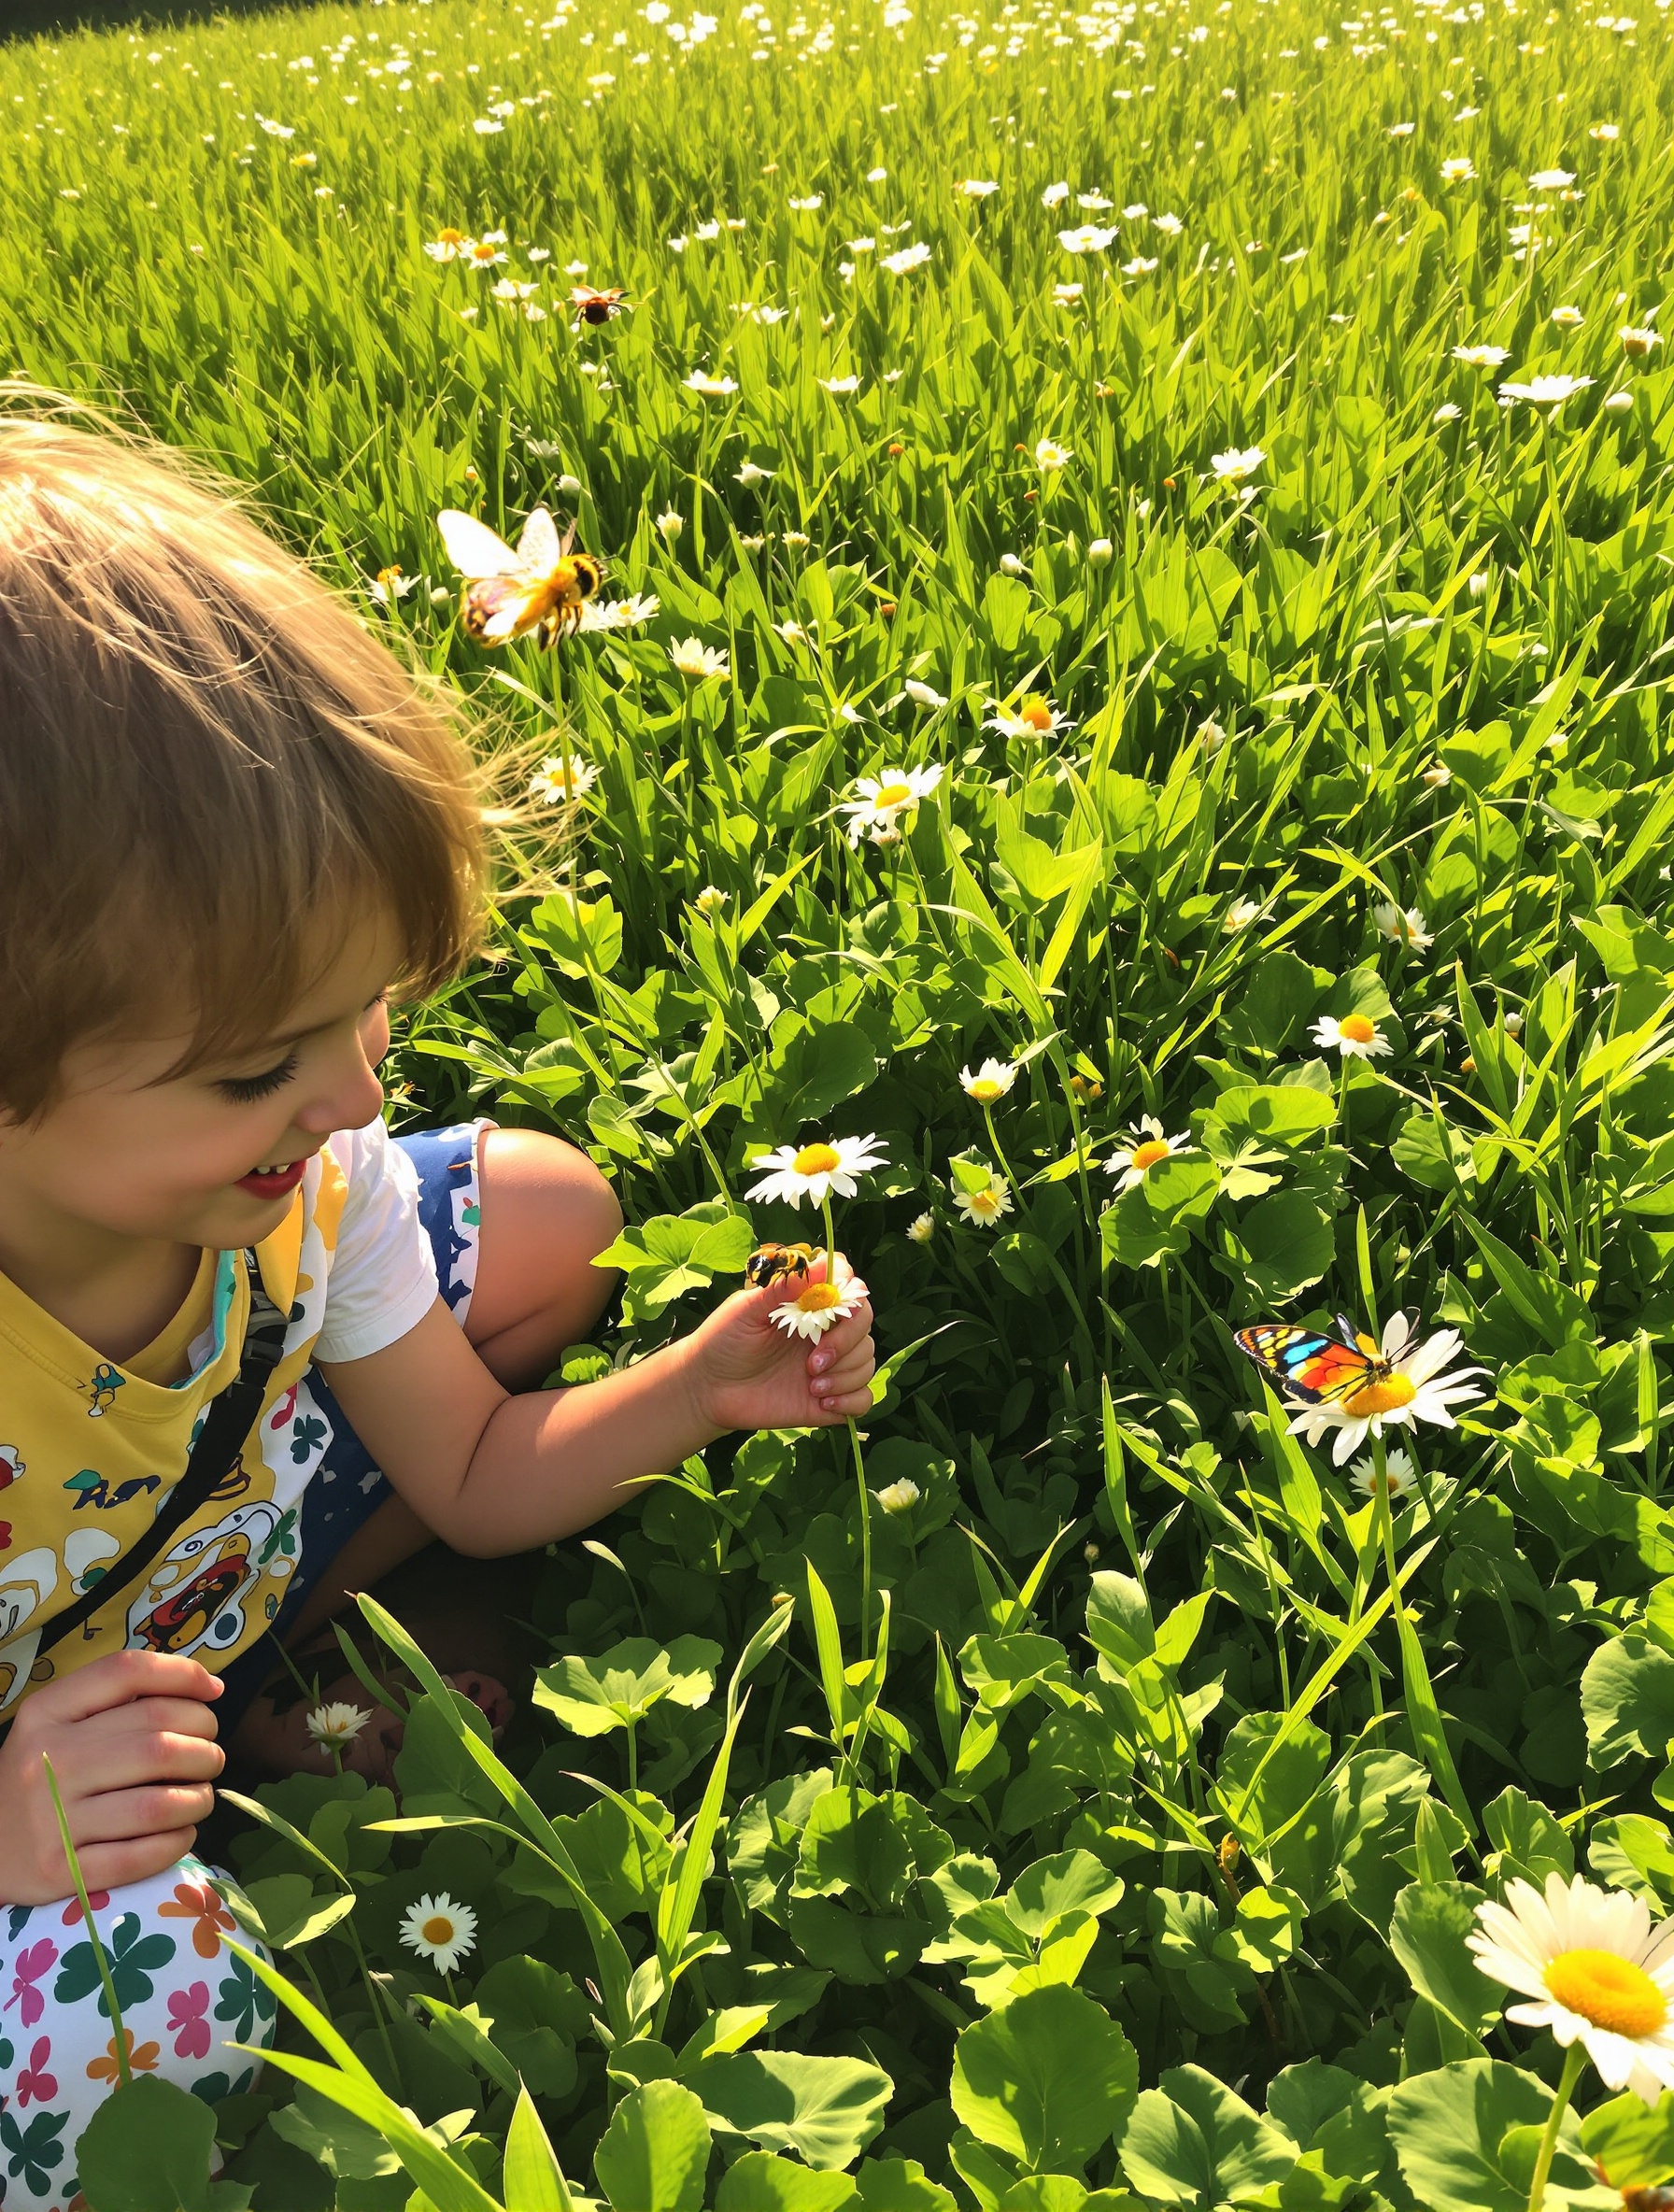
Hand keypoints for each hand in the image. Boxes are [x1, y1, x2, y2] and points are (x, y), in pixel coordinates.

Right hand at [0, 1651, 224, 1904]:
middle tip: (211, 1755)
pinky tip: (183, 1831)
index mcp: (46, 1713)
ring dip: (198, 1798)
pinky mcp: (61, 1872)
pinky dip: (177, 1842)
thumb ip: (118, 1698)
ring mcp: (51, 1820)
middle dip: (205, 1746)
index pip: (126, 1672)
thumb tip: (208, 1687)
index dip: (185, 1675)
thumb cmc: (39, 1777)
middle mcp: (47, 1762)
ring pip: (157, 1804)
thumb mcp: (57, 1724)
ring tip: (201, 1795)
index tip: (214, 1691)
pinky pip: (140, 1856)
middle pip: (156, 1740)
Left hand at [684, 1250, 875, 1434]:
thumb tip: (823, 1262)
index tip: (832, 1308)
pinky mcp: (829, 1399)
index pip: (851, 1287)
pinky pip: (863, 1398)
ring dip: (846, 1375)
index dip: (852, 1293)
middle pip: (864, 1323)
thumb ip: (783, 1287)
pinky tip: (823, 1404)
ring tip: (813, 1386)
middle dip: (847, 1342)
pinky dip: (852, 1401)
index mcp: (809, 1304)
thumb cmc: (722, 1341)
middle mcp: (824, 1331)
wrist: (707, 1390)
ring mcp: (830, 1365)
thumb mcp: (746, 1309)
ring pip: (867, 1360)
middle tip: (813, 1362)